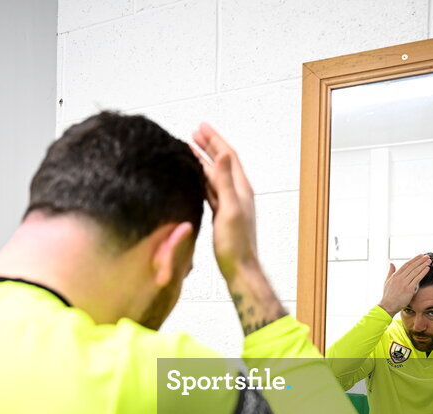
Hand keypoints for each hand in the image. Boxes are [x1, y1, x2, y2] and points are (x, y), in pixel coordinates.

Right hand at [191, 123, 256, 277]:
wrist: (238, 267)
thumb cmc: (235, 243)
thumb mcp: (230, 209)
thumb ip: (226, 181)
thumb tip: (224, 153)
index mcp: (241, 189)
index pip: (228, 156)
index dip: (215, 140)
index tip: (201, 126)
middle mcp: (237, 193)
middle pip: (222, 163)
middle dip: (209, 146)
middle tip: (194, 132)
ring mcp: (230, 203)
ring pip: (215, 175)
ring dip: (204, 160)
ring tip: (191, 148)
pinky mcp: (222, 214)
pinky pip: (211, 189)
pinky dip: (202, 178)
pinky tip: (194, 177)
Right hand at [378, 254, 430, 315]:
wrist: (387, 305)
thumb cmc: (388, 295)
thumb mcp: (387, 281)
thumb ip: (390, 272)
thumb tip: (391, 263)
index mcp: (395, 275)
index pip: (406, 265)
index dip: (414, 259)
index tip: (420, 256)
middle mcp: (399, 278)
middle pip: (411, 266)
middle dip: (420, 260)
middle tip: (427, 256)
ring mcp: (404, 283)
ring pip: (415, 271)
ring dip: (423, 265)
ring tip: (429, 260)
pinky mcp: (408, 289)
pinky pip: (417, 279)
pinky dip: (423, 273)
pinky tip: (427, 269)